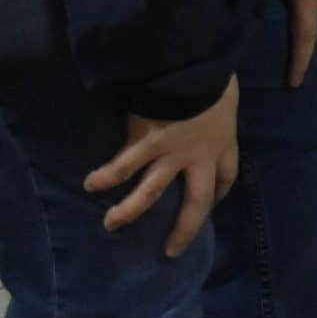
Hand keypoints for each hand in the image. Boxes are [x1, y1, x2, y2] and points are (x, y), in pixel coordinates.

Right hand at [84, 79, 238, 257]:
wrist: (197, 66)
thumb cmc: (214, 74)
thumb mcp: (225, 94)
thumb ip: (215, 106)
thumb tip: (209, 97)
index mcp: (223, 142)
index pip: (226, 176)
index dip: (218, 193)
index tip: (211, 203)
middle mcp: (199, 156)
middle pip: (196, 203)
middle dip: (184, 229)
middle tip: (171, 250)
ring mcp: (172, 154)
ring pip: (151, 193)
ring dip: (130, 211)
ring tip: (111, 224)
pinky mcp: (147, 144)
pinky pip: (123, 166)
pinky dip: (106, 176)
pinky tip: (90, 184)